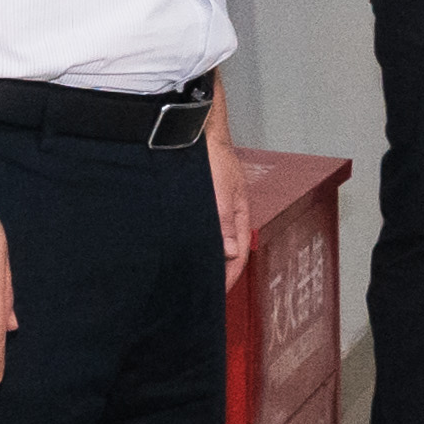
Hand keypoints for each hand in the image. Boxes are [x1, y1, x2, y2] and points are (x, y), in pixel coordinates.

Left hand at [205, 123, 254, 282]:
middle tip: (201, 289)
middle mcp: (228, 214)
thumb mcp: (219, 192)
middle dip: (217, 271)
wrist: (196, 130)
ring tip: (191, 274)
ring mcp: (215, 208)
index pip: (238, 255)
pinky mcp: (200, 201)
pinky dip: (196, 241)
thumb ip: (223, 223)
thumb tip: (229, 252)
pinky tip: (184, 246)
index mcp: (239, 214)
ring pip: (212, 240)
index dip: (228, 276)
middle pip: (226, 251)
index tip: (216, 294)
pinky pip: (200, 228)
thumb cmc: (212, 155)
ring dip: (205, 257)